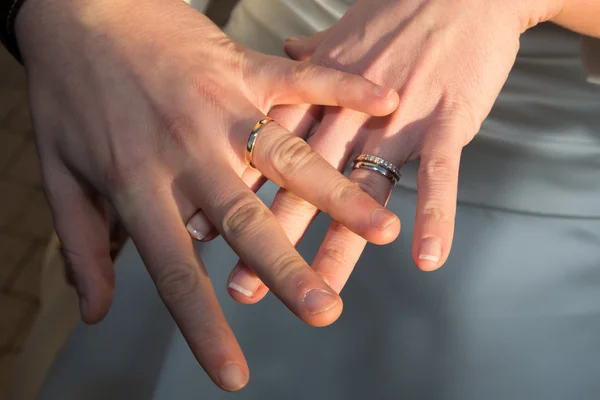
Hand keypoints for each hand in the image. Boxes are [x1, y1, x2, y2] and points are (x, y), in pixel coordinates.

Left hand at [16, 0, 400, 389]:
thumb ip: (81, 243)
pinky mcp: (243, 66)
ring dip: (337, 194)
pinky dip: (343, 89)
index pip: (176, 269)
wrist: (81, 6)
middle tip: (325, 309)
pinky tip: (382, 102)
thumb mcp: (57, 170)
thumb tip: (93, 309)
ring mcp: (222, 105)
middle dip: (288, 271)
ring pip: (287, 158)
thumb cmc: (68, 88)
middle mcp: (188, 151)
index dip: (204, 327)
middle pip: (245, 220)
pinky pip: (300, 81)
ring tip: (380, 225)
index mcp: (138, 182)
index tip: (233, 373)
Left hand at [224, 0, 560, 301]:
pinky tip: (427, 256)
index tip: (200, 231)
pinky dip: (434, 215)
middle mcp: (344, 111)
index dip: (233, 191)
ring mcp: (394, 117)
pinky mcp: (444, 118)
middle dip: (272, 236)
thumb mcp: (341, 35)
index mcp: (317, 92)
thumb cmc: (399, 10)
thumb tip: (283, 59)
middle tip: (243, 285)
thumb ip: (309, 64)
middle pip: (301, 182)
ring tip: (321, 290)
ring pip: (360, 188)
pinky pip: (437, 174)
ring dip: (340, 244)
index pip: (265, 150)